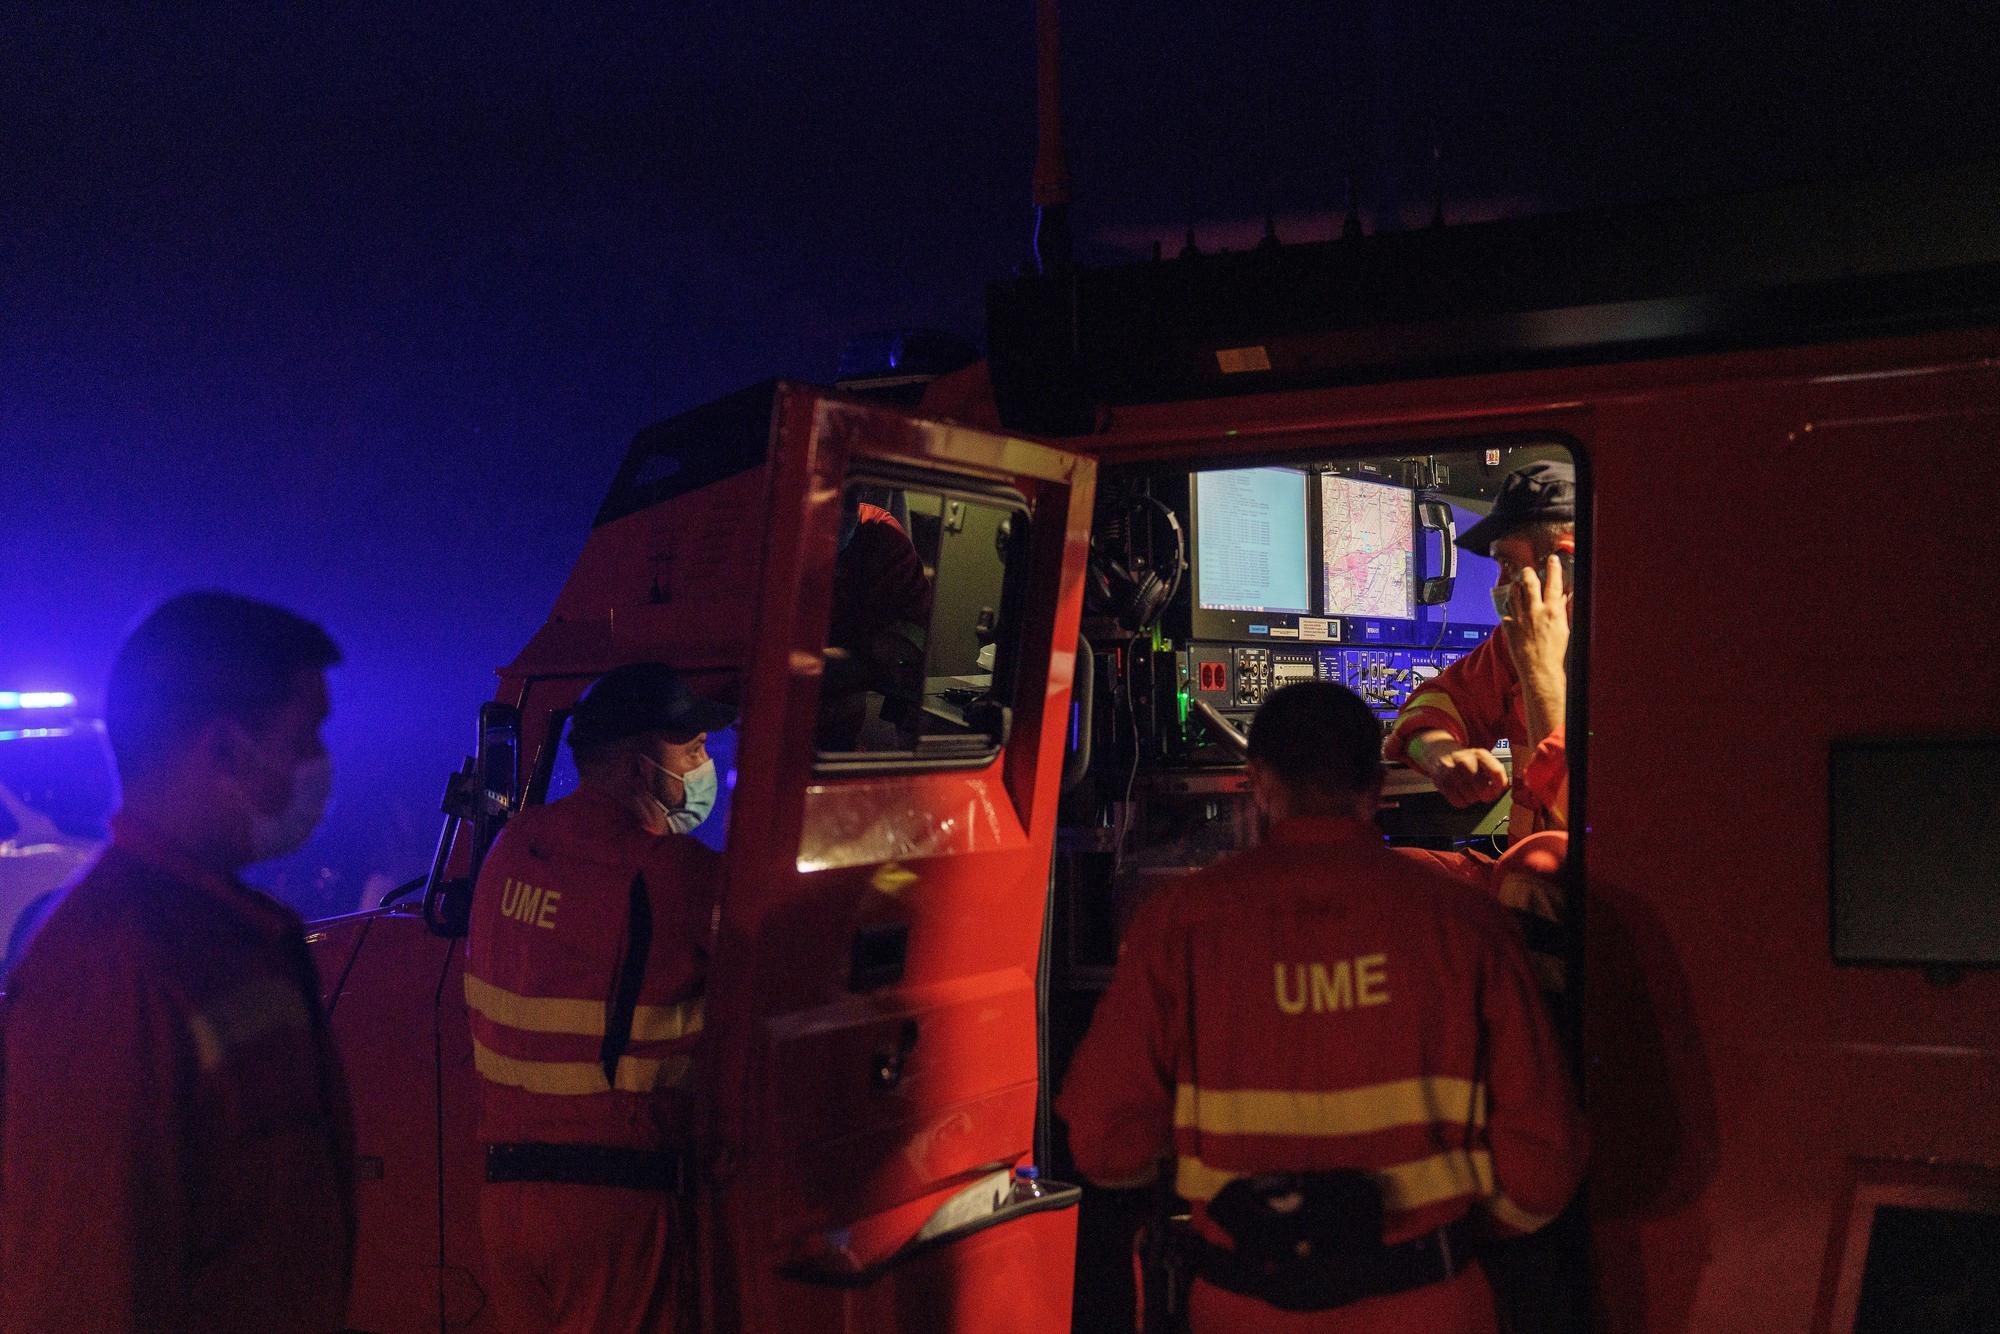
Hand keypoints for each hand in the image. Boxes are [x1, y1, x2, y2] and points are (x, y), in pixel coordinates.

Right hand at [1424, 745, 1509, 806]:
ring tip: (1469, 790)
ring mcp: (1451, 771)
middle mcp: (1465, 760)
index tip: (1497, 791)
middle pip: (1483, 789)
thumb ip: (1495, 772)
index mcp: (1480, 754)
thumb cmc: (1466, 761)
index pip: (1496, 772)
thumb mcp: (1482, 760)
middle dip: (1485, 795)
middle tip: (1483, 793)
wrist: (1439, 753)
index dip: (1499, 787)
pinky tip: (1460, 793)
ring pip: (1471, 798)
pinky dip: (1461, 802)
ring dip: (1472, 799)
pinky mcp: (1441, 781)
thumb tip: (1505, 787)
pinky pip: (1458, 802)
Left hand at [1502, 555, 1568, 696]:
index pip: (1553, 583)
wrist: (1540, 670)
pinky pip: (1506, 612)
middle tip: (1528, 571)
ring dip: (1517, 588)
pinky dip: (1510, 609)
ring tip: (1519, 586)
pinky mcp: (1509, 627)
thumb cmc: (1555, 652)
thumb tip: (1565, 597)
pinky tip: (1513, 610)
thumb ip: (1563, 610)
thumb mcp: (1564, 628)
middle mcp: (1535, 611)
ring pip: (1514, 593)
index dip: (1553, 569)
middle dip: (1528, 573)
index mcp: (1552, 611)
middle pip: (1529, 583)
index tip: (1551, 560)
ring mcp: (1520, 618)